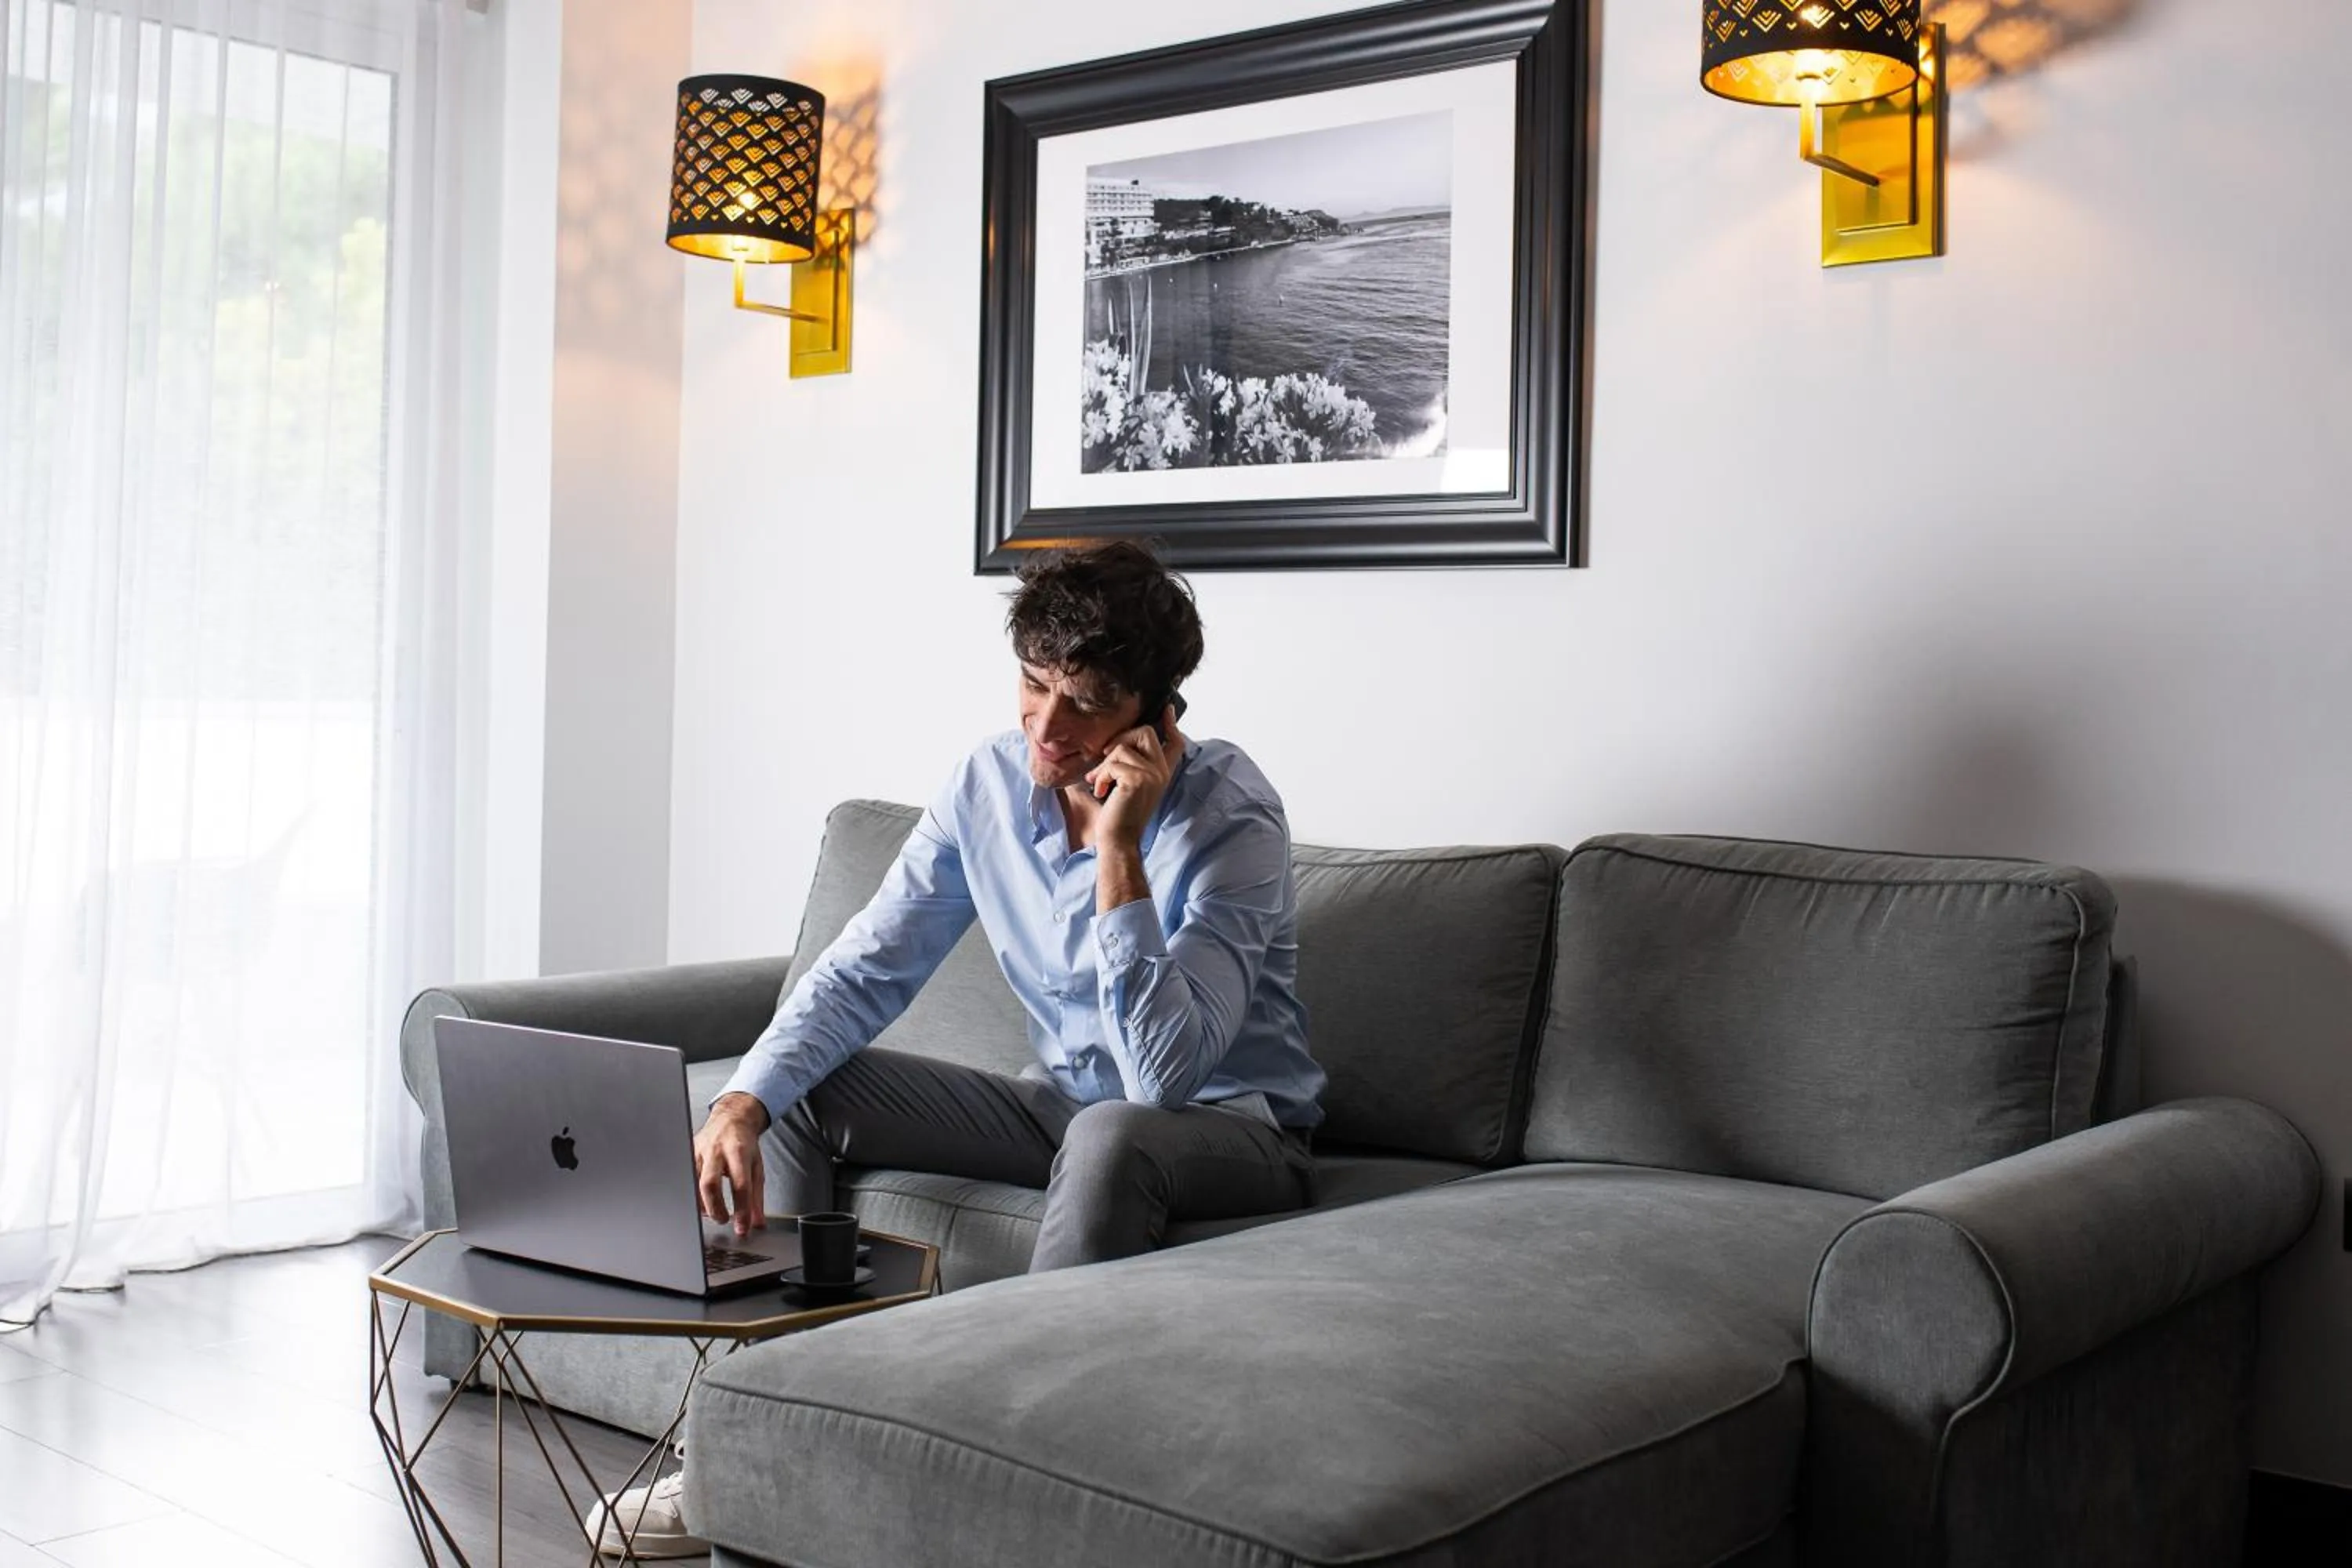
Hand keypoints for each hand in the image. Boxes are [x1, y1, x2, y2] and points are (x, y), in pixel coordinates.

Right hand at [694, 1092, 770, 1235]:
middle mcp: (717, 1150)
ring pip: (694, 1183)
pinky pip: (686, 1179)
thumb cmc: (744, 1143)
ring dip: (702, 1204)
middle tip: (723, 1220)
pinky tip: (700, 1202)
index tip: (742, 1227)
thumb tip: (756, 1223)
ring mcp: (699, 1151)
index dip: (741, 1210)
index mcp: (739, 1151)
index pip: (740, 1185)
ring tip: (712, 1213)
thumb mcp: (757, 1166)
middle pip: (710, 1184)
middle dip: (715, 1208)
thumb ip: (757, 1197)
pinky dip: (693, 1195)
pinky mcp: (688, 1154)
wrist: (731, 1118)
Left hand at [1085, 709, 1185, 847]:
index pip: (1175, 743)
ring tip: (1099, 782)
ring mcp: (1152, 775)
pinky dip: (1101, 775)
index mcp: (1162, 773)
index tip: (1167, 709)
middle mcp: (1162, 772)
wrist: (1118, 839)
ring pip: (1122, 748)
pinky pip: (1113, 763)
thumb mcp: (1128, 786)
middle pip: (1145, 732)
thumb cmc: (1118, 815)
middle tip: (1105, 756)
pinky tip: (1100, 790)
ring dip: (1103, 764)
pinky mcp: (1138, 779)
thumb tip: (1117, 743)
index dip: (1170, 724)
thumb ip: (1131, 766)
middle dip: (1120, 739)